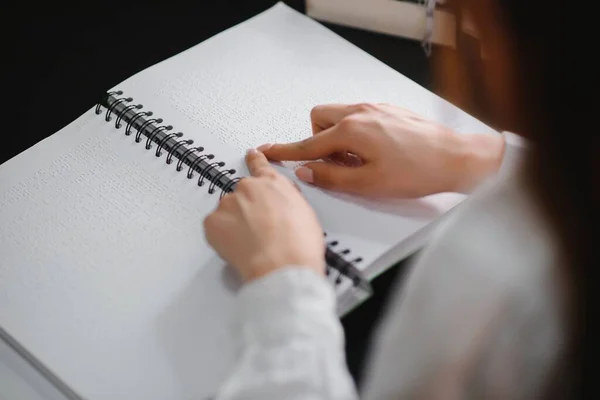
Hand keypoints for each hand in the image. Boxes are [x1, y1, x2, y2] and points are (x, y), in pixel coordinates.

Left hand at [204, 149, 324, 282]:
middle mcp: (248, 188)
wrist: (282, 265)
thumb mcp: (305, 213)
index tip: (250, 155)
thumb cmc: (298, 244)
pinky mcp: (212, 222)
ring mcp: (228, 204)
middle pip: (242, 195)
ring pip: (227, 211)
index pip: (259, 165)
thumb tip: (281, 204)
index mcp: (272, 184)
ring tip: (252, 244)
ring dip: (235, 223)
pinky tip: (239, 248)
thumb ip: (288, 200)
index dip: (254, 160)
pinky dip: (222, 237)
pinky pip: (214, 227)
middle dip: (247, 210)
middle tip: (259, 231)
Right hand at [259, 103, 503, 197]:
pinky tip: (376, 153)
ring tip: (358, 161)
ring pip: (339, 116)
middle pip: (319, 119)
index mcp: (351, 130)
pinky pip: (359, 116)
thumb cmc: (418, 170)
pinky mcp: (389, 111)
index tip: (267, 152)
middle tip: (335, 163)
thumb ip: (331, 177)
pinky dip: (356, 133)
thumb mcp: (368, 184)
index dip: (285, 151)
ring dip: (338, 136)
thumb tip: (306, 172)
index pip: (307, 143)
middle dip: (318, 139)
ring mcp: (376, 108)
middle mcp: (361, 112)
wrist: (455, 158)